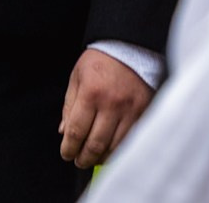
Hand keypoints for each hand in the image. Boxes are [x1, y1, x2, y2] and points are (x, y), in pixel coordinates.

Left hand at [59, 47, 152, 168]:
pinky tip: (111, 151)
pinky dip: (120, 150)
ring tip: (94, 159)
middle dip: (84, 158)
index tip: (66, 154)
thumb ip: (69, 105)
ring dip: (102, 158)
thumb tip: (64, 132)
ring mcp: (130, 110)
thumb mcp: (77, 77)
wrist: (129, 47)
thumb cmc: (100, 61)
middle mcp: (111, 104)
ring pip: (115, 146)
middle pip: (95, 144)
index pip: (76, 131)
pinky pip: (132, 139)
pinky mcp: (145, 112)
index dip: (69, 148)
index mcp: (90, 93)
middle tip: (79, 161)